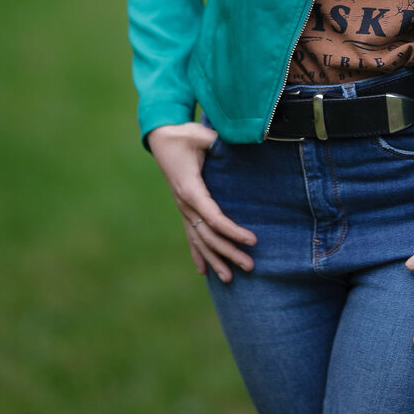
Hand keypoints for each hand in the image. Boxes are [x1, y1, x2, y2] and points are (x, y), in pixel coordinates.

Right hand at [146, 123, 257, 281]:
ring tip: (230, 279)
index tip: (252, 240)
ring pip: (199, 240)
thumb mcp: (201, 135)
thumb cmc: (184, 135)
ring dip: (215, 259)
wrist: (162, 136)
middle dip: (229, 252)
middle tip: (250, 266)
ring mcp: (183, 208)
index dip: (233, 231)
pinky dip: (198, 253)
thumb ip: (217, 141)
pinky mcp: (184, 207)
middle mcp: (185, 204)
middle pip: (208, 235)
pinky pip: (190, 235)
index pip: (213, 217)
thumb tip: (240, 140)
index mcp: (190, 189)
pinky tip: (203, 270)